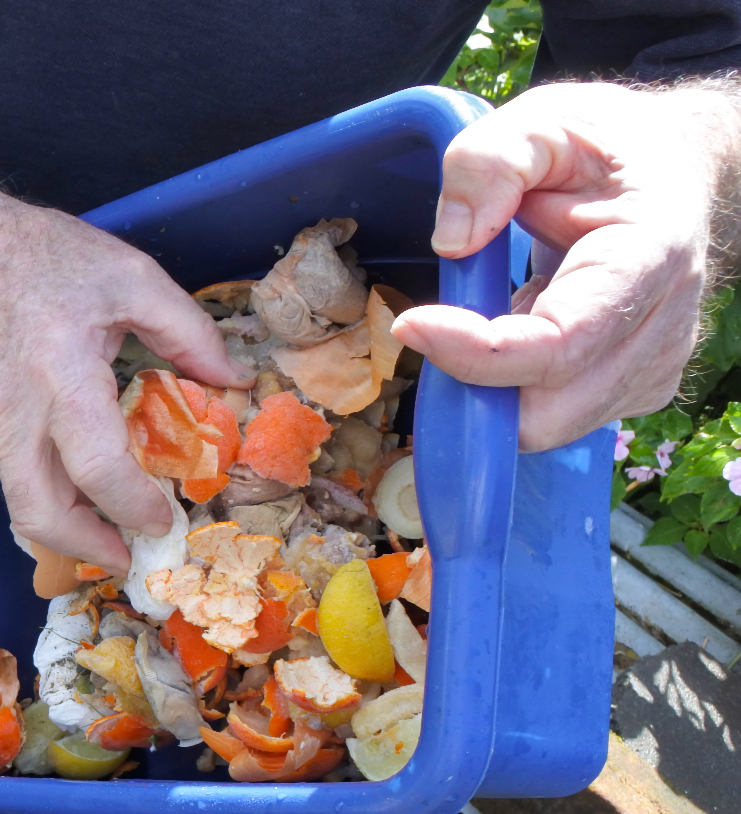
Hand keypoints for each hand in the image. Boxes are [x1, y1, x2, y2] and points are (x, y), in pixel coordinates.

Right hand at [0, 201, 249, 571]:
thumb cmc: (43, 258)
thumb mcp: (130, 276)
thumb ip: (189, 331)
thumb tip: (235, 382)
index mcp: (60, 373)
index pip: (97, 469)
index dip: (132, 507)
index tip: (162, 519)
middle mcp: (7, 413)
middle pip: (40, 515)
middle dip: (87, 547)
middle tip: (123, 553)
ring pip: (21, 496)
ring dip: (63, 503)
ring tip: (93, 485)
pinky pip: (0, 470)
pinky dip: (32, 466)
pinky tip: (44, 431)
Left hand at [392, 82, 729, 450]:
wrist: (671, 167)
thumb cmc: (604, 147)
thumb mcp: (542, 121)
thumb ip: (490, 160)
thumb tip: (452, 240)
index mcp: (649, 255)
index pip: (560, 343)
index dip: (477, 352)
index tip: (410, 324)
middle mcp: (664, 326)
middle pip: (548, 414)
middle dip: (473, 385)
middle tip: (439, 319)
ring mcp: (653, 368)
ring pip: (545, 425)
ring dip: (494, 382)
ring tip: (507, 299)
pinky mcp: (635, 390)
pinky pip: (552, 416)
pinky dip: (516, 385)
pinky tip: (528, 320)